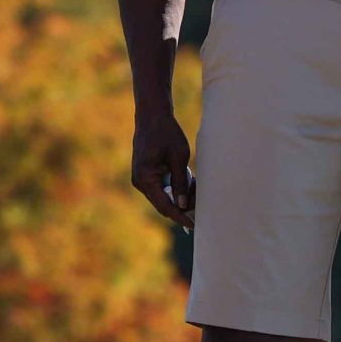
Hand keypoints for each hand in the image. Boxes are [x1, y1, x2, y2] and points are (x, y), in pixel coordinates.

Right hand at [131, 106, 195, 228]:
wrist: (152, 116)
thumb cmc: (166, 134)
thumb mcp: (179, 158)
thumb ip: (180, 183)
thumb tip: (183, 205)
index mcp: (145, 178)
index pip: (164, 206)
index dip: (180, 216)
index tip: (194, 225)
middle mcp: (139, 182)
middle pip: (162, 204)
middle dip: (181, 206)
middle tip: (201, 205)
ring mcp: (140, 179)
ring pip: (162, 196)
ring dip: (179, 196)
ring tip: (196, 187)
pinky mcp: (145, 174)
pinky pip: (160, 188)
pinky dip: (174, 187)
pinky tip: (188, 180)